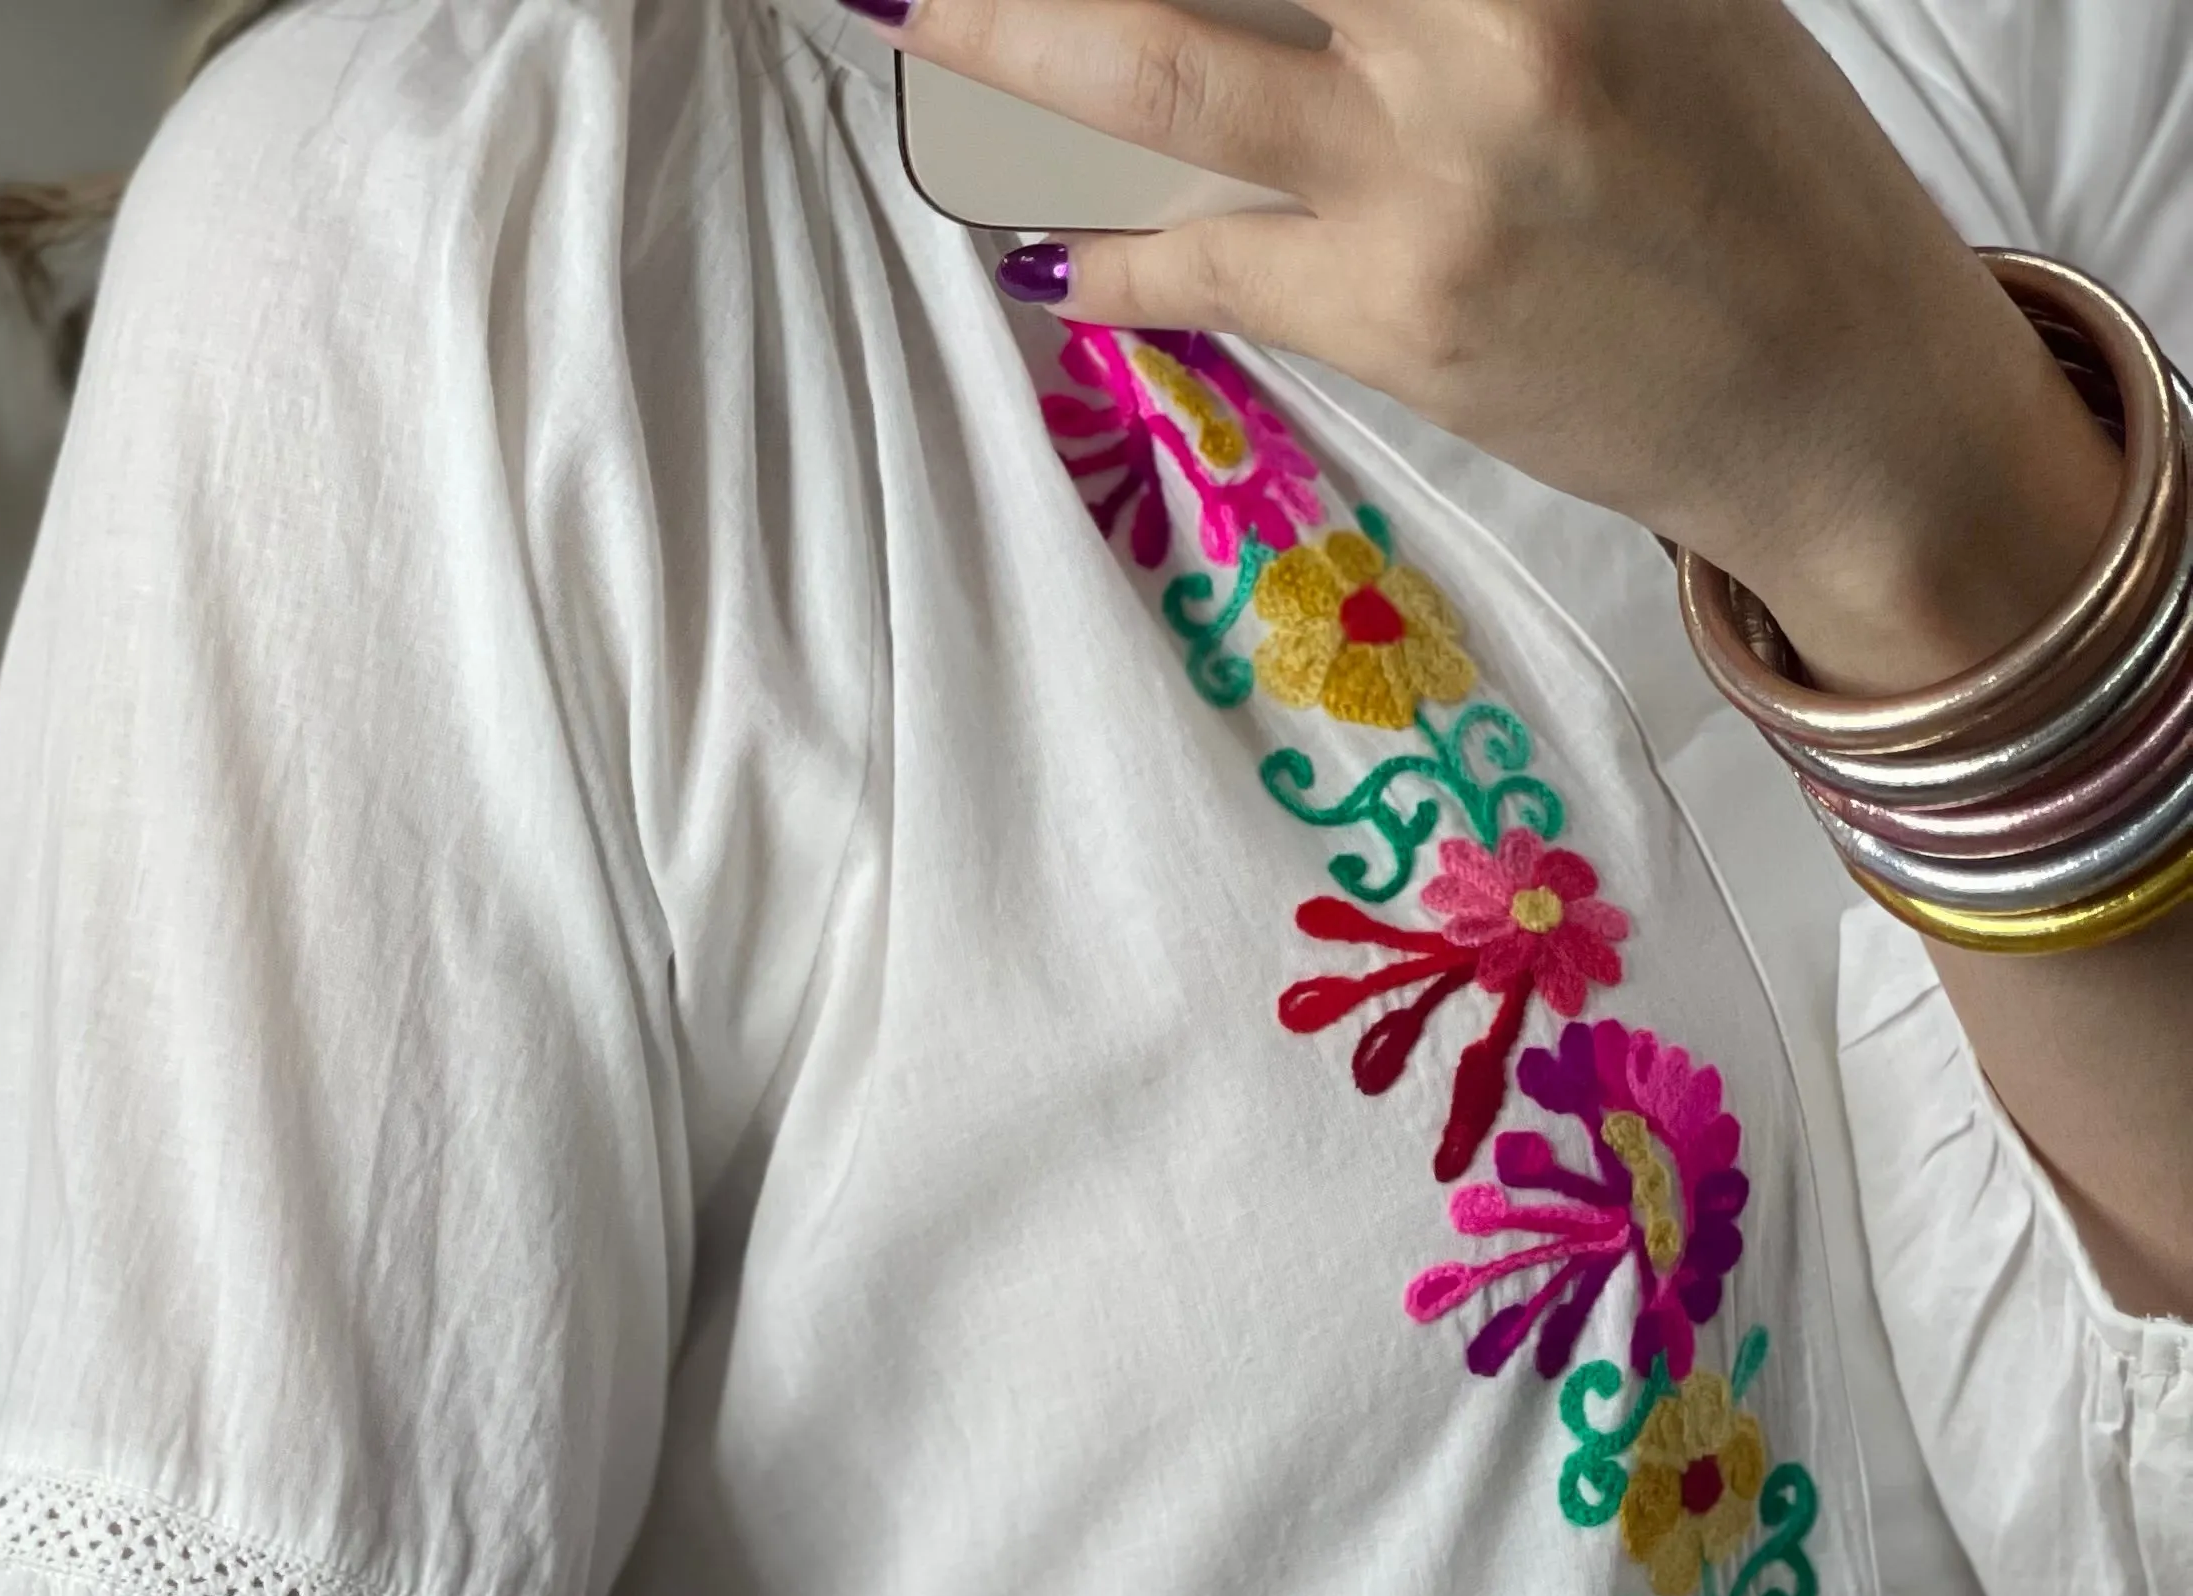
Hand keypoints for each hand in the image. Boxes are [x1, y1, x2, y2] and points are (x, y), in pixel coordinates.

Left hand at [901, 0, 2121, 691]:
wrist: (1836, 391)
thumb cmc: (1747, 165)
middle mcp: (1487, 25)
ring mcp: (1428, 175)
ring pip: (1160, 78)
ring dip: (1012, 41)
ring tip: (926, 19)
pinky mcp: (1391, 315)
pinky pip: (1199, 267)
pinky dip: (1107, 256)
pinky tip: (1055, 252)